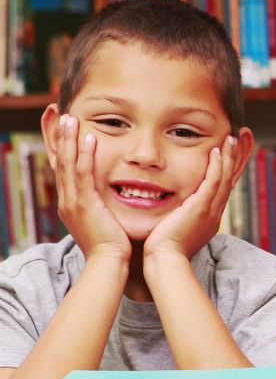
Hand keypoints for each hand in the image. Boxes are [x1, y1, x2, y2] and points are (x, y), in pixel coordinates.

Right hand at [53, 115, 131, 262]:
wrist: (109, 264)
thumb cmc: (114, 247)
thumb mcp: (105, 221)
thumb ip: (105, 207)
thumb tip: (114, 198)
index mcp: (72, 203)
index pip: (64, 168)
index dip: (62, 147)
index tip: (63, 128)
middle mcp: (67, 200)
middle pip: (59, 161)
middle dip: (59, 137)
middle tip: (59, 114)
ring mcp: (72, 202)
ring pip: (67, 164)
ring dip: (69, 140)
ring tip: (70, 118)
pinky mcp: (83, 205)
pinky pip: (82, 175)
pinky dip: (84, 156)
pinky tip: (89, 139)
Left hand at [143, 136, 237, 260]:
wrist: (165, 260)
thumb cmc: (164, 249)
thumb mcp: (176, 229)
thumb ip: (178, 216)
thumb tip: (173, 210)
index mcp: (210, 217)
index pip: (224, 187)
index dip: (230, 169)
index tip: (232, 153)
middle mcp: (215, 212)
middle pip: (231, 179)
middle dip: (237, 158)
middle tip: (242, 139)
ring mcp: (210, 210)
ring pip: (225, 178)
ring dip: (229, 156)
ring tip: (232, 138)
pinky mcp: (201, 208)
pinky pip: (213, 182)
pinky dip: (217, 165)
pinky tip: (216, 150)